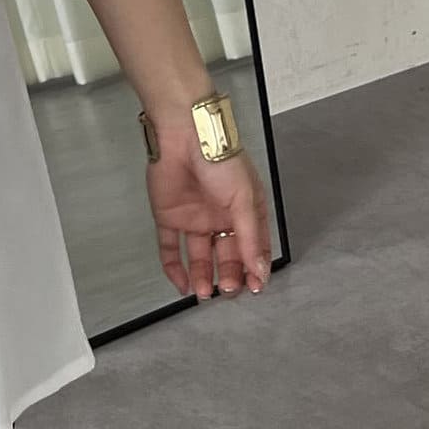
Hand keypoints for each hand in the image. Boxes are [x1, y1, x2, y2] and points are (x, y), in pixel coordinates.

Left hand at [144, 126, 273, 298]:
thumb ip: (251, 236)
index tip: (256, 286)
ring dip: (203, 276)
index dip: (255, 268)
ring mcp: (194, 218)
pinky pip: (170, 247)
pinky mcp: (169, 217)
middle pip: (226, 255)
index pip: (253, 247)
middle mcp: (220, 217)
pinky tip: (181, 283)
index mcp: (244, 210)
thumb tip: (260, 267)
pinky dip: (174, 267)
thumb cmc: (220, 158)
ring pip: (199, 256)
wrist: (185, 136)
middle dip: (229, 275)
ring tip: (205, 292)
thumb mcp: (245, 199)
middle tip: (229, 290)